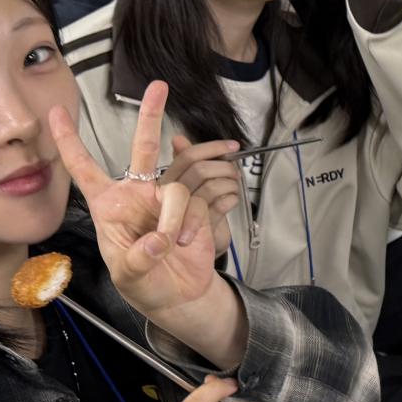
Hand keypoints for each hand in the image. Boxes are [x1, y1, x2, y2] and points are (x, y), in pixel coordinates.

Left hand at [49, 82, 223, 319]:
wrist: (178, 294)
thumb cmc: (143, 284)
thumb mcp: (127, 275)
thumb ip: (138, 258)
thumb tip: (159, 239)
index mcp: (109, 205)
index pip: (83, 168)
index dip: (68, 140)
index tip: (56, 112)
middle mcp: (138, 193)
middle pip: (143, 147)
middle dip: (151, 115)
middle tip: (158, 86)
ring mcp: (167, 198)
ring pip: (177, 186)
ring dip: (179, 217)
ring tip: (177, 242)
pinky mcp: (194, 206)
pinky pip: (199, 202)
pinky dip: (196, 224)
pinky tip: (192, 240)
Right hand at [163, 134, 243, 257]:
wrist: (194, 262)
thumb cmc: (193, 223)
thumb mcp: (191, 189)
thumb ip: (186, 164)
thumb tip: (178, 138)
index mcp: (166, 184)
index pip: (186, 157)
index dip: (211, 148)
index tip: (233, 146)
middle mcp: (169, 198)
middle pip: (199, 170)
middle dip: (224, 167)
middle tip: (235, 173)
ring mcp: (182, 214)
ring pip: (209, 186)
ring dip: (230, 184)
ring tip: (233, 189)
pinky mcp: (196, 230)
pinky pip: (218, 205)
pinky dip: (231, 200)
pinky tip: (230, 202)